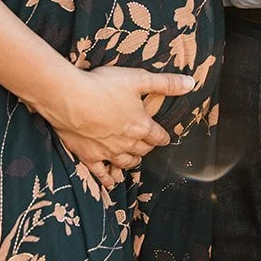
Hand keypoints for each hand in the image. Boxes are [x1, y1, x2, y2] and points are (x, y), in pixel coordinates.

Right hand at [39, 64, 195, 192]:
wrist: (70, 98)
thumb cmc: (103, 85)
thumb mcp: (138, 79)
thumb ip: (165, 83)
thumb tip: (191, 83)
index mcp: (141, 125)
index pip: (158, 136)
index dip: (162, 137)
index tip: (164, 138)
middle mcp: (127, 143)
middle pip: (142, 150)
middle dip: (147, 148)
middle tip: (147, 146)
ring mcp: (108, 152)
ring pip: (125, 162)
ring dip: (132, 162)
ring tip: (134, 161)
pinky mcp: (89, 156)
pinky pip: (101, 173)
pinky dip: (108, 178)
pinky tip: (111, 182)